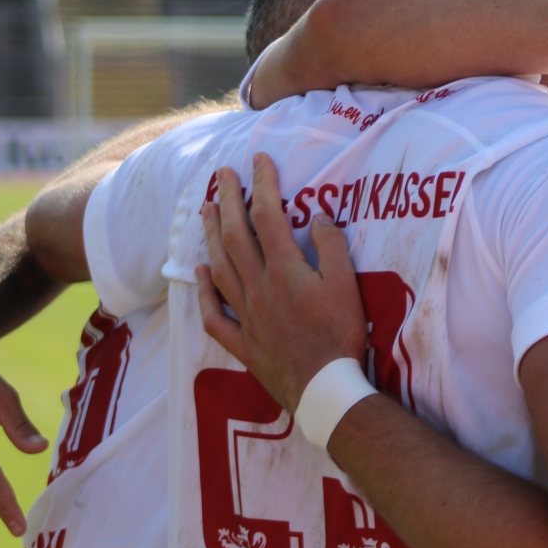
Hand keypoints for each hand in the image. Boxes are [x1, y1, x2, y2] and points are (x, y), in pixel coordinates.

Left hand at [197, 155, 366, 412]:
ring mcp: (246, 314)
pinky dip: (206, 290)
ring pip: (220, 267)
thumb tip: (318, 215)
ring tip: (206, 210)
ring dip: (210, 235)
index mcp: (284, 269)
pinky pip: (216, 313)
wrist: (323, 386)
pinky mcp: (243, 341)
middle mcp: (257, 286)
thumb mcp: (347, 284)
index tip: (260, 160)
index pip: (269, 216)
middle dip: (229, 200)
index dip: (263, 185)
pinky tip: (201, 274)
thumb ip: (331, 246)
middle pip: (236, 236)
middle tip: (222, 174)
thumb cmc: (340, 334)